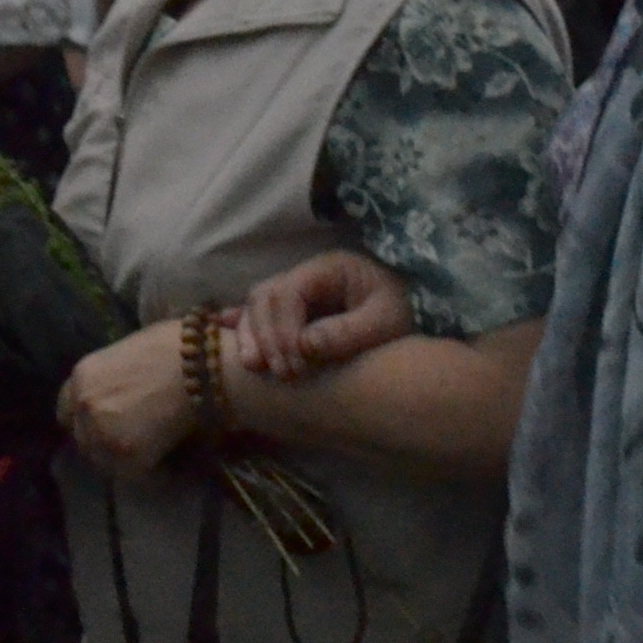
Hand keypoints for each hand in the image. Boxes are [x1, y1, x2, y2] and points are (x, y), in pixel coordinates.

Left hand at [56, 319, 200, 476]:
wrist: (206, 366)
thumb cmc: (180, 348)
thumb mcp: (131, 352)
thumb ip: (114, 376)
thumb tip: (122, 391)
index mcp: (83, 375)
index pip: (67, 411)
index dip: (88, 421)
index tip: (107, 427)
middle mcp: (84, 405)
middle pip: (84, 441)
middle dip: (106, 445)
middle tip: (135, 446)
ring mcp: (102, 432)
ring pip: (107, 463)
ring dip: (128, 464)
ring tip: (156, 459)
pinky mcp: (127, 455)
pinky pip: (137, 477)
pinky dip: (154, 476)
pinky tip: (172, 467)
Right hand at [230, 248, 411, 380]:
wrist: (412, 315)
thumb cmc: (402, 313)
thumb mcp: (386, 322)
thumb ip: (348, 332)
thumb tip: (304, 345)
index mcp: (329, 268)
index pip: (289, 291)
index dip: (284, 327)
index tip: (296, 361)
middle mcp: (306, 275)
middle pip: (265, 296)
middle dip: (266, 335)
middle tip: (284, 373)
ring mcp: (297, 291)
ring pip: (256, 305)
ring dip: (251, 336)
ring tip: (257, 368)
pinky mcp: (293, 312)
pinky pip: (258, 314)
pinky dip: (244, 328)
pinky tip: (230, 340)